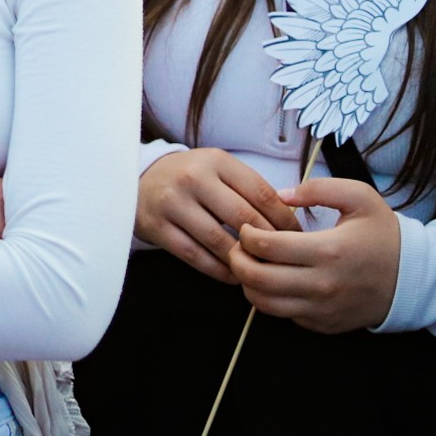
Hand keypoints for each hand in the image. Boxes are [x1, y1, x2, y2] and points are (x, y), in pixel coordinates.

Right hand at [137, 148, 300, 283]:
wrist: (137, 179)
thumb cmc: (190, 177)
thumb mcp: (217, 169)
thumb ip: (248, 187)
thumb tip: (289, 219)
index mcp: (216, 161)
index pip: (261, 192)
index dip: (284, 219)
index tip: (297, 237)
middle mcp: (193, 178)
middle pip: (243, 217)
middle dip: (267, 242)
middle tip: (282, 259)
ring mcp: (172, 202)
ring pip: (218, 240)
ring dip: (242, 260)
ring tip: (258, 270)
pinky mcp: (157, 226)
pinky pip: (194, 255)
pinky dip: (217, 270)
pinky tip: (232, 274)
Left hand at [229, 177, 400, 333]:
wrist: (413, 279)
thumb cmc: (384, 235)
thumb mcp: (360, 197)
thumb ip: (319, 188)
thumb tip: (282, 195)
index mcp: (329, 251)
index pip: (266, 246)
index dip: (246, 235)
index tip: (247, 227)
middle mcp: (322, 285)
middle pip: (257, 278)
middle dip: (237, 260)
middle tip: (239, 247)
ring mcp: (322, 309)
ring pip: (264, 303)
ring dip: (248, 283)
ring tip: (252, 264)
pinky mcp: (323, 324)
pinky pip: (283, 315)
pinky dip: (270, 299)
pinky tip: (275, 281)